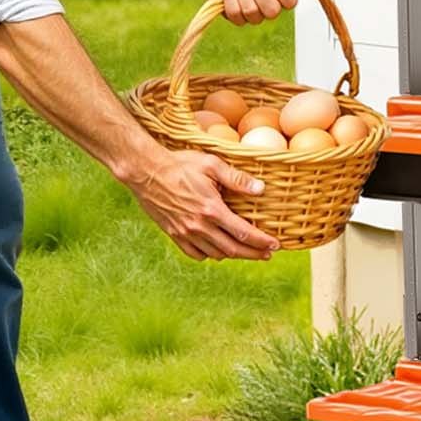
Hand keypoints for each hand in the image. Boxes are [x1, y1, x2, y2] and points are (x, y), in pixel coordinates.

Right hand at [125, 147, 280, 260]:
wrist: (145, 172)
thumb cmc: (179, 164)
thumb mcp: (211, 164)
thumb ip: (237, 179)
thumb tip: (260, 189)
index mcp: (211, 209)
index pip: (243, 232)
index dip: (261, 241)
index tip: (275, 245)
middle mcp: (199, 226)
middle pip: (233, 249)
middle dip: (253, 253)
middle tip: (268, 254)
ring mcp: (185, 233)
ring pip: (215, 254)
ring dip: (234, 255)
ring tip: (247, 252)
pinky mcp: (174, 234)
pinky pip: (196, 254)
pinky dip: (210, 256)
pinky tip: (218, 251)